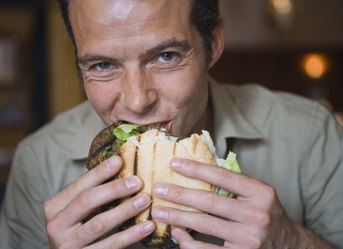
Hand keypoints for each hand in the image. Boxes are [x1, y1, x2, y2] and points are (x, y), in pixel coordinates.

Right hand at [44, 156, 155, 248]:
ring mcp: (68, 245)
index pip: (79, 185)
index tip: (119, 160)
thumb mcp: (77, 209)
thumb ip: (92, 191)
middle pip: (87, 201)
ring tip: (145, 200)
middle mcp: (56, 226)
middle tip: (137, 182)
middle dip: (114, 189)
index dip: (99, 172)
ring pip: (99, 224)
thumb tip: (119, 165)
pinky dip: (131, 235)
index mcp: (54, 207)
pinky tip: (146, 226)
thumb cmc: (77, 228)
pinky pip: (111, 246)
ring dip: (125, 210)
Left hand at [150, 158, 298, 248]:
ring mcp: (249, 239)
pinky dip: (188, 241)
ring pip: (204, 225)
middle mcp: (257, 215)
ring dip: (177, 217)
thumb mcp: (259, 195)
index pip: (223, 176)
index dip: (196, 169)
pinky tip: (176, 232)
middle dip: (179, 194)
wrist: (288, 246)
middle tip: (157, 189)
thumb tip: (196, 173)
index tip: (174, 163)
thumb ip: (234, 185)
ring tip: (158, 210)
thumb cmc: (266, 214)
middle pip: (209, 201)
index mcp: (261, 193)